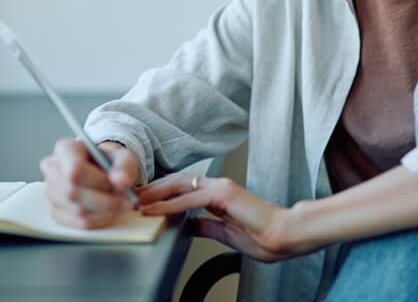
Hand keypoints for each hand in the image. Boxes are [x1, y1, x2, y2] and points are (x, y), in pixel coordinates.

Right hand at [39, 139, 138, 229]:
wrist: (102, 171)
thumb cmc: (109, 162)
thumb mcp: (122, 157)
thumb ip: (124, 166)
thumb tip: (121, 181)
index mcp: (65, 149)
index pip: (74, 169)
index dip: (98, 181)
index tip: (117, 185)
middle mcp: (52, 168)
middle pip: (73, 192)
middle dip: (104, 200)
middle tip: (126, 199)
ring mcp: (50, 191)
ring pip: (77, 210)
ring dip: (104, 211)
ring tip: (118, 203)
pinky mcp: (55, 211)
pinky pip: (77, 223)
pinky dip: (98, 220)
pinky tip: (108, 212)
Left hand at [138, 173, 312, 261]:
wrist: (286, 235)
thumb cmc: (264, 236)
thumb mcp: (225, 233)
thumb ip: (207, 226)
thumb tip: (189, 225)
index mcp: (219, 195)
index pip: (183, 188)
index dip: (161, 194)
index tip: (143, 202)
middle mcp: (218, 186)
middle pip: (176, 182)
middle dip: (152, 189)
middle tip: (131, 197)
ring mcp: (221, 187)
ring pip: (180, 185)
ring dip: (156, 193)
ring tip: (136, 202)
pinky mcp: (224, 194)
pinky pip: (191, 198)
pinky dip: (170, 203)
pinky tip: (155, 209)